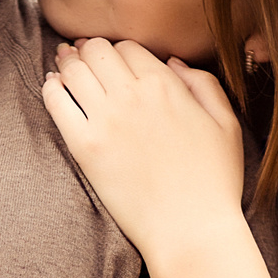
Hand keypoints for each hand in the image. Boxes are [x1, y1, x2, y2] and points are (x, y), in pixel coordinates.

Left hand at [41, 38, 245, 260]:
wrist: (191, 230)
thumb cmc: (214, 182)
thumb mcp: (226, 124)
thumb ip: (203, 84)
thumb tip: (172, 62)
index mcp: (166, 84)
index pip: (128, 47)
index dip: (118, 50)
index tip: (111, 58)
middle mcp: (132, 95)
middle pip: (96, 50)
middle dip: (89, 49)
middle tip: (81, 54)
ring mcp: (105, 120)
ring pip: (73, 70)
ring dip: (67, 63)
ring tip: (63, 65)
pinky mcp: (84, 148)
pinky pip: (56, 103)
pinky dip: (51, 88)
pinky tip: (53, 87)